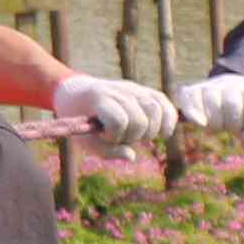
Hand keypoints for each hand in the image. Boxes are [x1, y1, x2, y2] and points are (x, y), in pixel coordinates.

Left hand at [49, 70, 178, 147]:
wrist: (74, 93)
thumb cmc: (79, 120)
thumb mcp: (84, 139)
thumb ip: (106, 151)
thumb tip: (132, 156)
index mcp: (99, 98)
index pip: (119, 120)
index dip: (114, 136)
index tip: (104, 137)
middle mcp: (118, 89)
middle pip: (140, 118)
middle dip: (133, 136)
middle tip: (120, 138)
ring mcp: (132, 87)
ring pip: (155, 109)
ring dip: (150, 130)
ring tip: (136, 135)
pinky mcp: (142, 90)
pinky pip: (163, 101)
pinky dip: (168, 118)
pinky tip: (163, 133)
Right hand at [173, 72, 243, 150]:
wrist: (225, 100)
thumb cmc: (243, 116)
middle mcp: (229, 83)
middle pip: (232, 104)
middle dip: (232, 123)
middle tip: (230, 127)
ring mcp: (209, 86)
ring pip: (212, 100)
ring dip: (215, 122)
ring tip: (217, 126)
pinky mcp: (191, 91)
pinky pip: (189, 98)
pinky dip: (193, 112)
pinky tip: (200, 124)